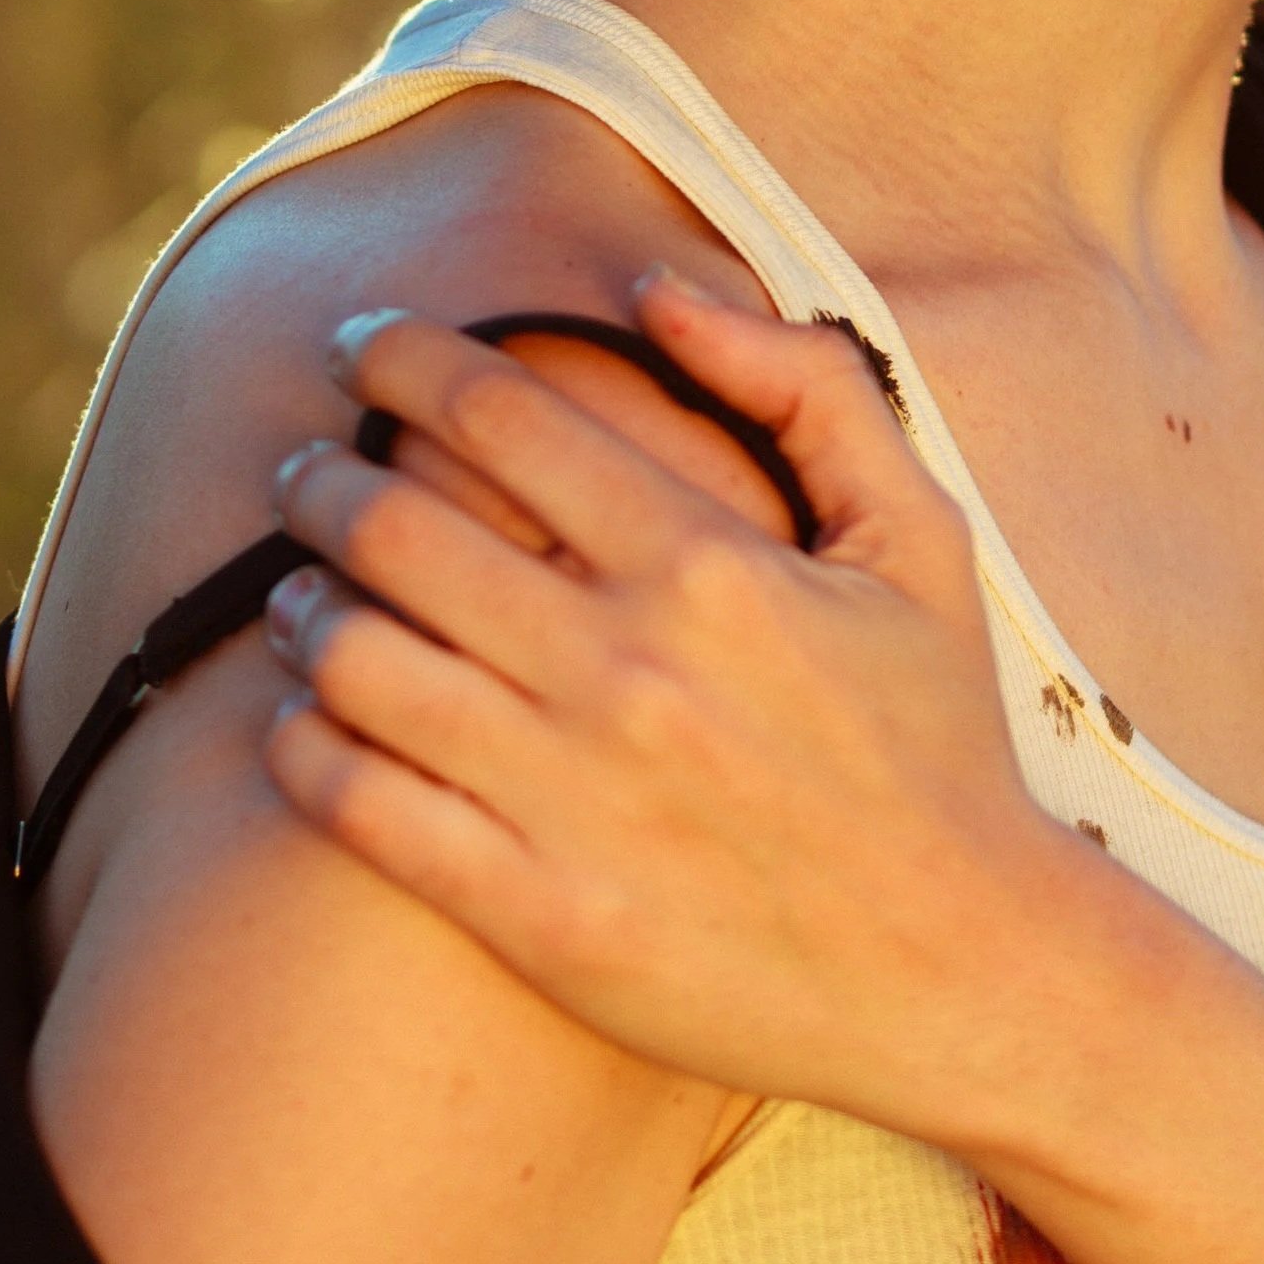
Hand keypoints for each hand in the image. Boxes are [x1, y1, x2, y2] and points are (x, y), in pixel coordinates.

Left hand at [260, 281, 1087, 1145]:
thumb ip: (806, 388)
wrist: (964, 970)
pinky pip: (361, 809)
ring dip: (300, 603)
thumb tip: (660, 292)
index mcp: (707, 563)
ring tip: (299, 590)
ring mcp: (572, 799)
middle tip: (305, 468)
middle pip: (396, 526)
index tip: (364, 342)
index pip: (499, 412)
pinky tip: (306, 718)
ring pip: (355, 661)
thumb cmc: (936, 739)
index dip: (404, 356)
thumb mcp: (919, 536)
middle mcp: (625, 670)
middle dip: (322, 476)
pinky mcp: (537, 918)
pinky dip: (303, 746)